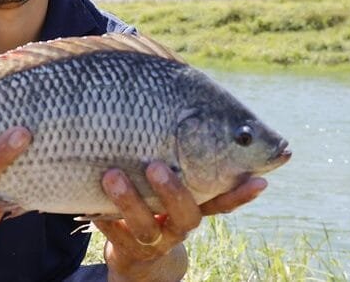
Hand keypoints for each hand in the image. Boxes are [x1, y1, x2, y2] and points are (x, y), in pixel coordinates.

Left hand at [94, 162, 266, 280]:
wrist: (135, 253)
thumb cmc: (152, 195)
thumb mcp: (168, 175)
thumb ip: (178, 149)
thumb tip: (181, 95)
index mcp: (196, 205)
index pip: (223, 199)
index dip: (240, 193)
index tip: (258, 179)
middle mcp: (179, 225)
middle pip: (186, 214)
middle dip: (173, 192)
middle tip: (156, 166)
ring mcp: (154, 240)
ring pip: (146, 227)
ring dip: (130, 201)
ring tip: (111, 175)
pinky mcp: (127, 249)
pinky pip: (114, 234)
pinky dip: (102, 217)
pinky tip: (91, 201)